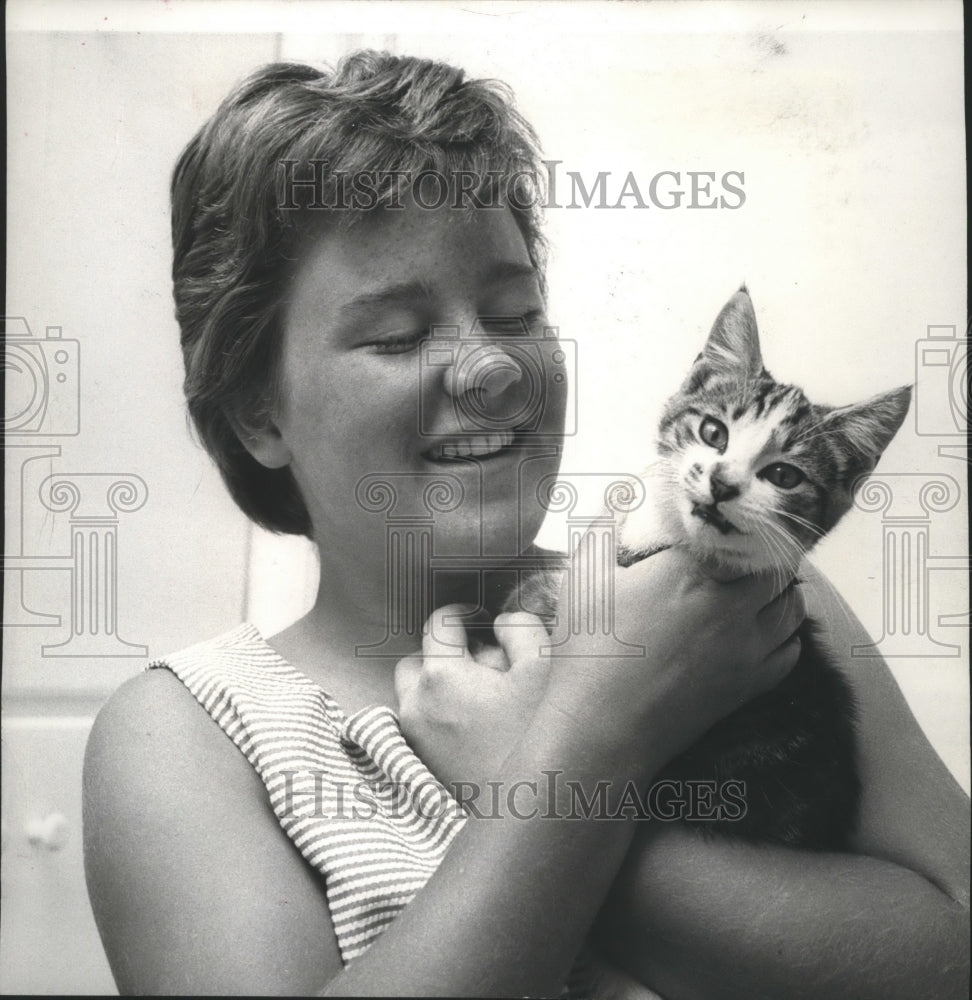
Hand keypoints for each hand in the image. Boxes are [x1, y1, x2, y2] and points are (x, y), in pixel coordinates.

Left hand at [395, 605, 551, 793]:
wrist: (535, 810)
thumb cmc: (540, 737)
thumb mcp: (544, 666)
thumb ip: (518, 628)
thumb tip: (499, 625)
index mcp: (442, 676)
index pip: (439, 623)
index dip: (464, 613)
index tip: (483, 620)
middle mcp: (417, 707)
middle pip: (417, 660)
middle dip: (444, 652)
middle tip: (481, 659)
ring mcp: (416, 741)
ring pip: (413, 695)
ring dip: (438, 685)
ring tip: (479, 693)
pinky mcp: (424, 768)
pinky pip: (421, 726)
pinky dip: (439, 715)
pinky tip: (476, 724)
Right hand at [543, 546, 805, 778]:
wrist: (603, 730)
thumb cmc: (589, 651)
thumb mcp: (584, 577)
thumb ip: (608, 526)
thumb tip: (626, 492)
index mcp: (691, 570)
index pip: (738, 531)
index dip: (736, 523)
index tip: (724, 520)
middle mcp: (731, 604)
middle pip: (776, 566)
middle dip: (764, 554)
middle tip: (743, 550)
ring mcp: (747, 647)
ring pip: (792, 607)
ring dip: (780, 591)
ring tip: (757, 586)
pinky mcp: (750, 685)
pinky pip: (792, 650)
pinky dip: (786, 634)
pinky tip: (763, 631)